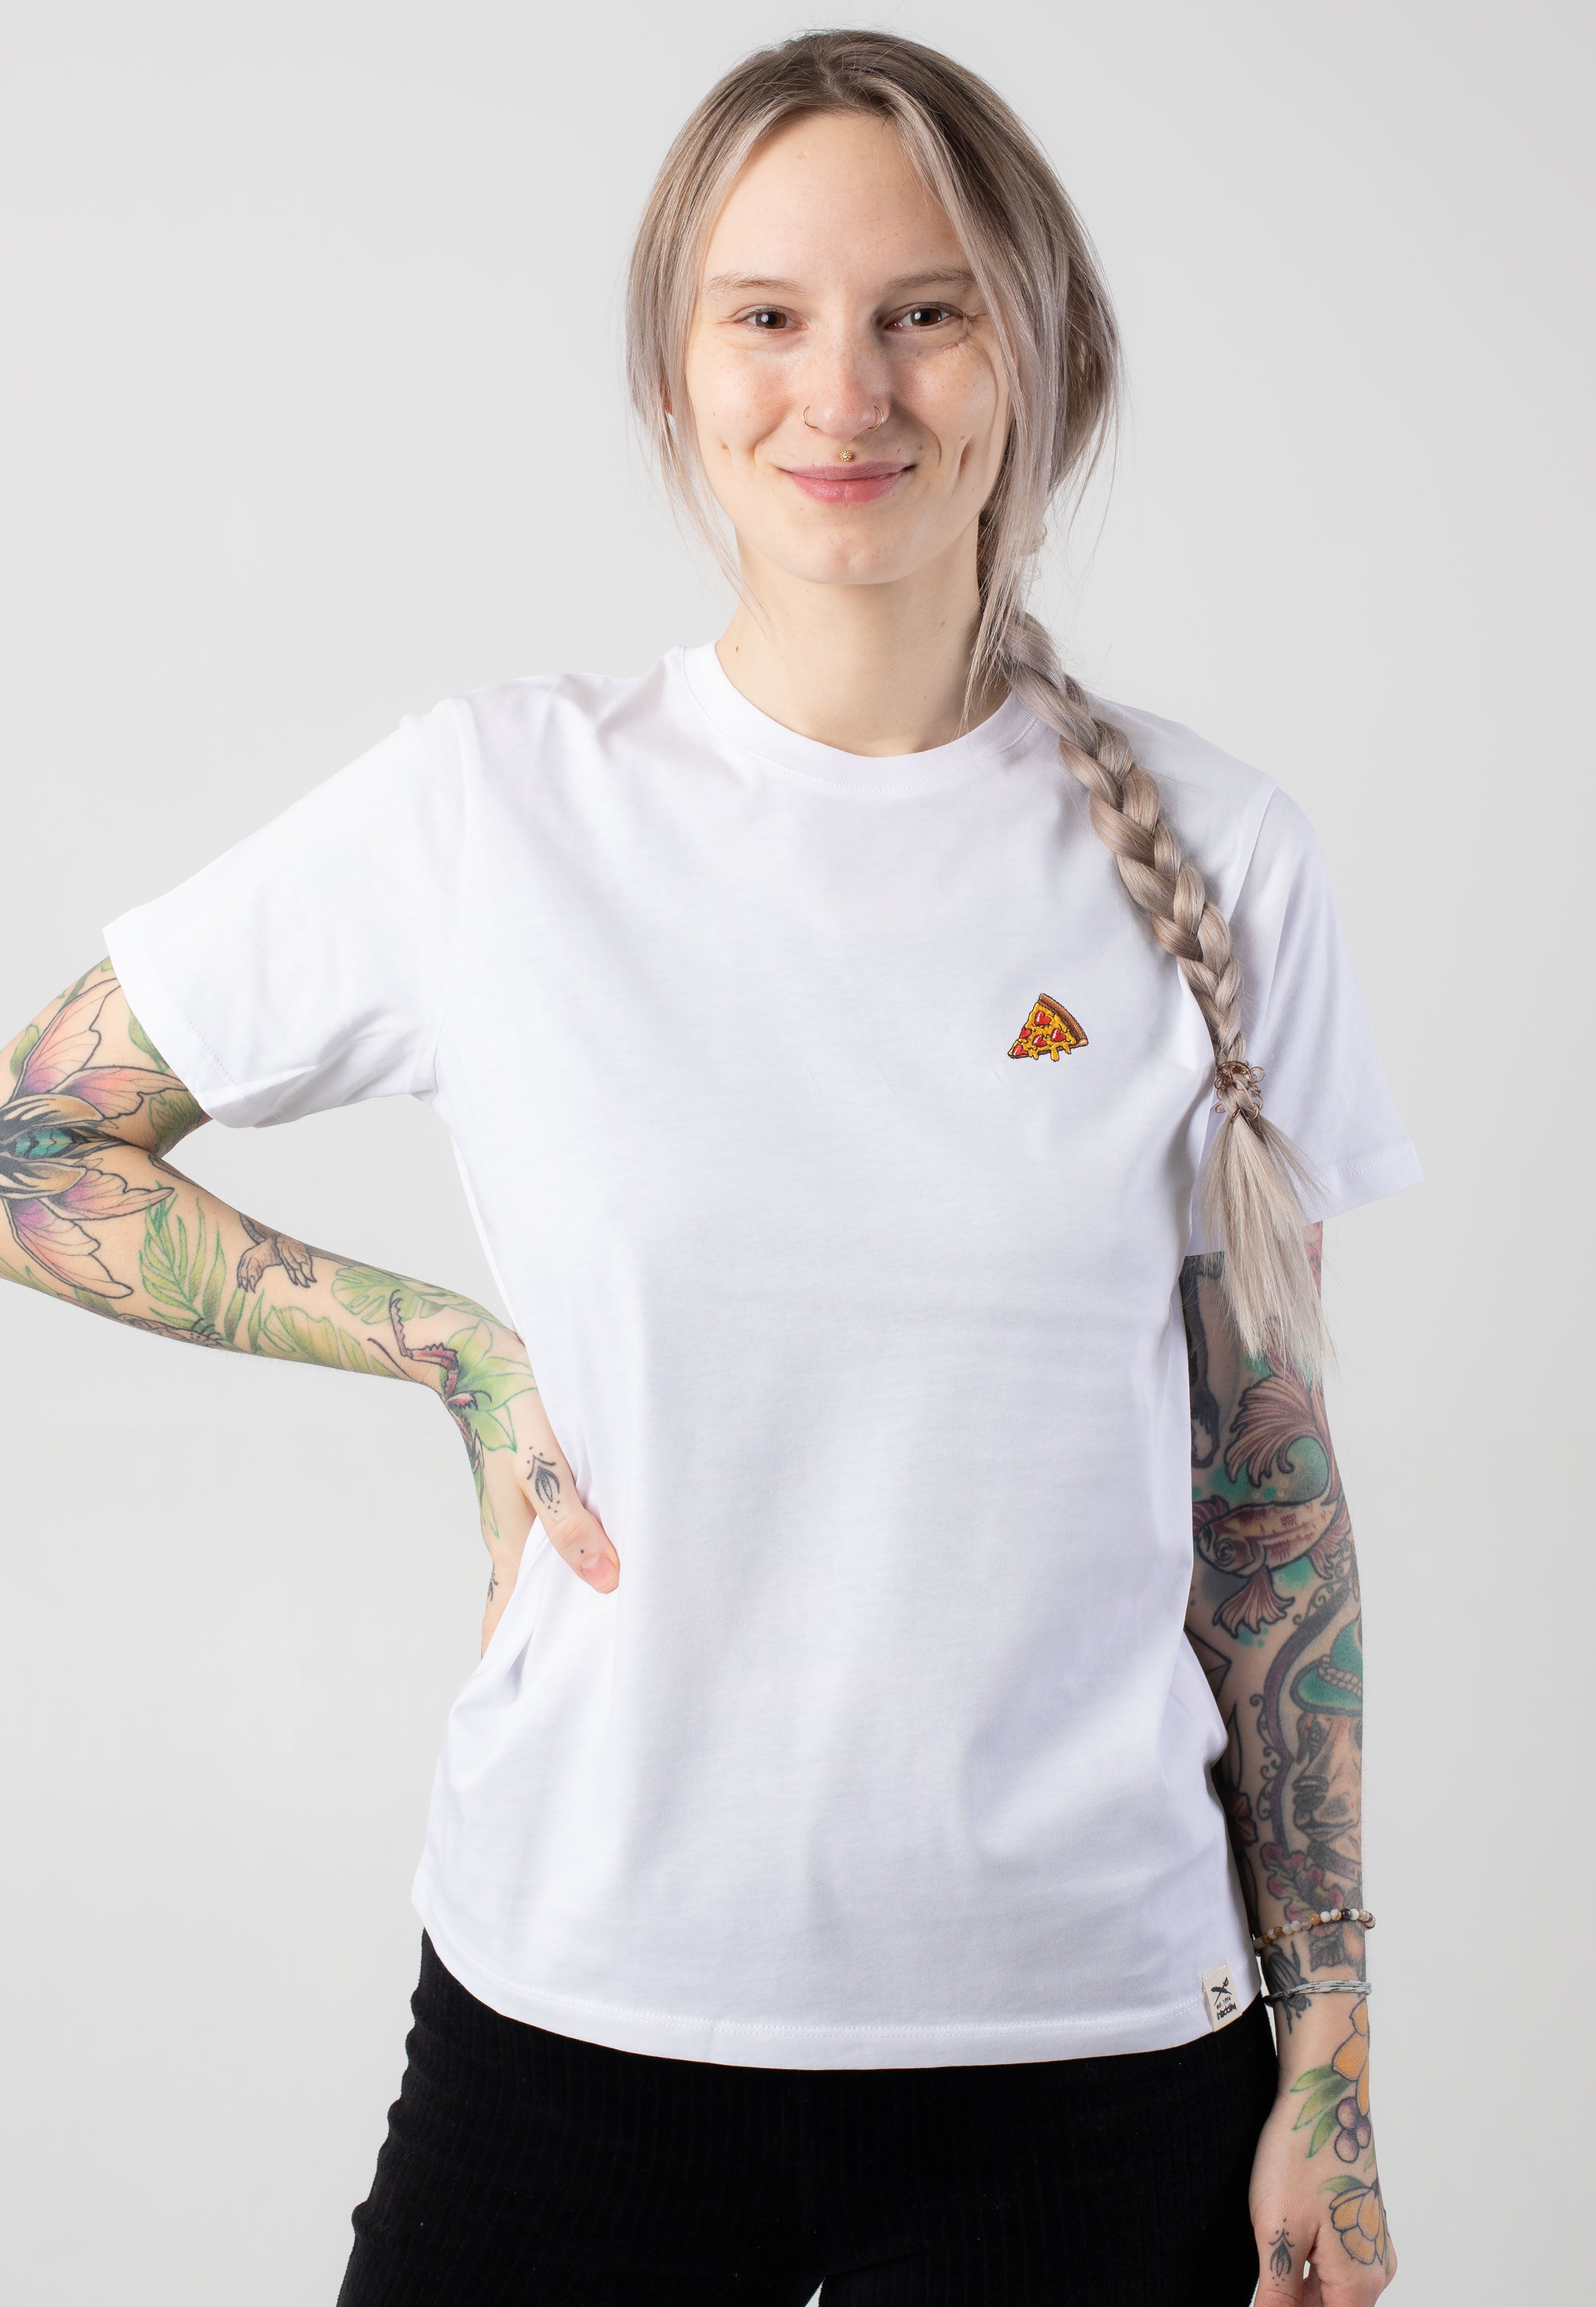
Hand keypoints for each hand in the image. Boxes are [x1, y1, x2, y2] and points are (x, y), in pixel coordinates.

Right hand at [476, 1365, 618, 1644]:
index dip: (512, 1661)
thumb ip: (573, 1527)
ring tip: (615, 1619)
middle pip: (528, 1603)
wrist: (481, 1356)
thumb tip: (606, 1583)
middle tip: (595, 1669)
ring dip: (572, 1590)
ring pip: (545, 1567)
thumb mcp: (547, 1471)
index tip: (535, 1699)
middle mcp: (510, 1538)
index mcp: (507, 1546)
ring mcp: (518, 1515)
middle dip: (553, 1636)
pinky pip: (555, 1534)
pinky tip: (610, 1551)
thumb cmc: (514, 1410)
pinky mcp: (532, 1490)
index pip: (501, 1623)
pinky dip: (578, 1552)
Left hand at [1249, 1995, 1394, 2302]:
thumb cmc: (1299, 2157)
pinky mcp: (1361, 2220)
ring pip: (1328, 2287)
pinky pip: (1333, 2260)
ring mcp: (1371, 2243)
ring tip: (1266, 2256)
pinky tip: (1281, 2239)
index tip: (1262, 2295)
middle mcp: (1375, 2270)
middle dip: (1290, 2302)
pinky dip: (1305, 2262)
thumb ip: (1278, 2296)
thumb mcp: (1278, 2234)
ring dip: (1296, 2286)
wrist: (1325, 2091)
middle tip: (1259, 2274)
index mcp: (1359, 2285)